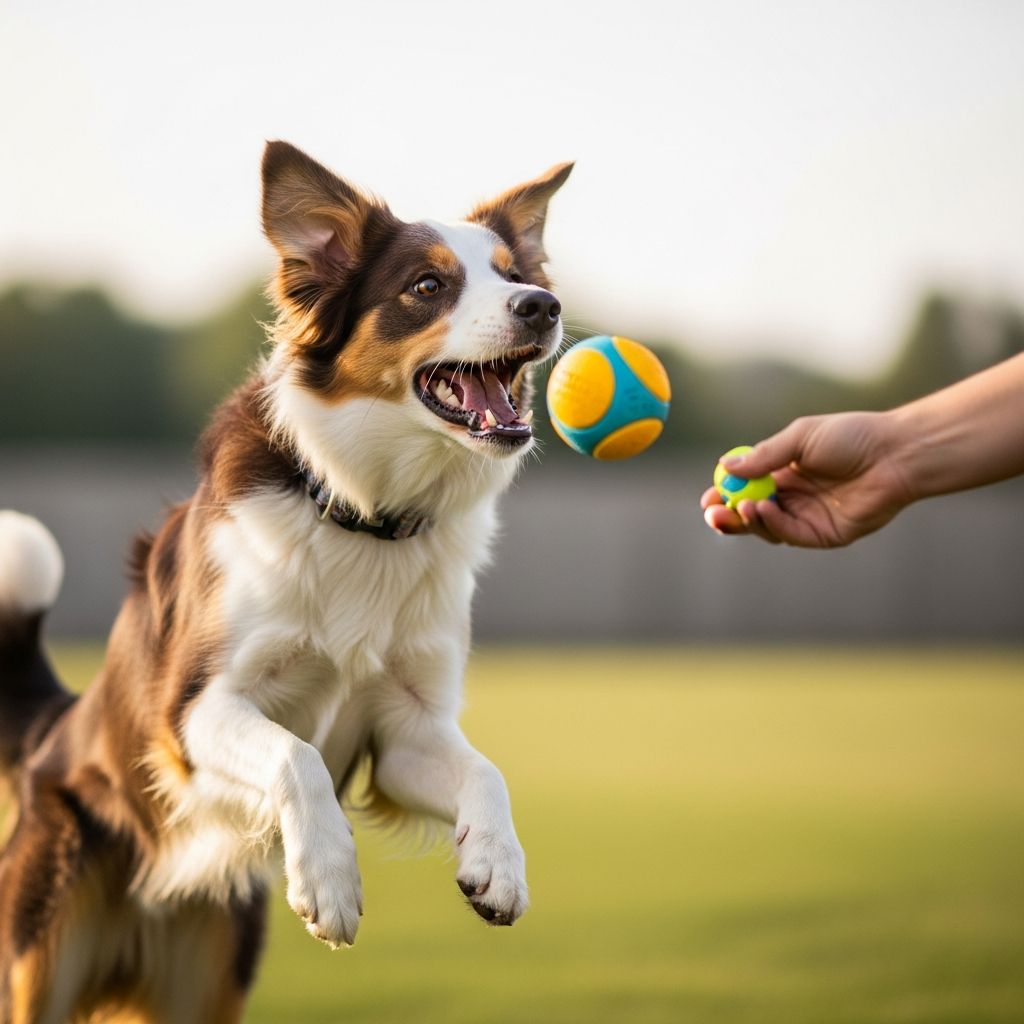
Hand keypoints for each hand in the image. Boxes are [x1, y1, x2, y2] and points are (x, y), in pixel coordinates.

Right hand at [700, 411, 915, 547]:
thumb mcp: (800, 438)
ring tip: (740, 507)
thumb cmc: (852, 437)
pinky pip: (790, 534)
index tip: (707, 495)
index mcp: (785, 472)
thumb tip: (726, 465)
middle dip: (728, 514)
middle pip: (751, 513)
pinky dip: (772, 525)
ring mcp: (808, 517)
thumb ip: (764, 455)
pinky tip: (762, 510)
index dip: (725, 493)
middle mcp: (794, 497)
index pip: (746, 488)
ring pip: (766, 528)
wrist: (896, 453)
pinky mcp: (824, 535)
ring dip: (747, 520)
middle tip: (711, 512)